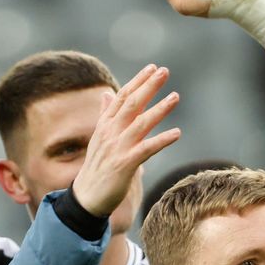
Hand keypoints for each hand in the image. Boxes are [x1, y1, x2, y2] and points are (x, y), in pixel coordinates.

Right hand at [72, 66, 181, 216]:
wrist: (87, 197)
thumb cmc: (97, 166)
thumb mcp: (100, 137)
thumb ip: (106, 115)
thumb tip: (107, 93)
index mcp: (105, 125)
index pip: (122, 97)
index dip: (138, 81)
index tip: (152, 68)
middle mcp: (110, 133)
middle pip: (131, 104)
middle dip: (149, 86)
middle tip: (164, 71)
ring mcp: (117, 148)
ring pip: (140, 123)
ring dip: (159, 109)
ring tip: (175, 96)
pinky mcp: (125, 165)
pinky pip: (146, 149)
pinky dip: (162, 140)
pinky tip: (177, 133)